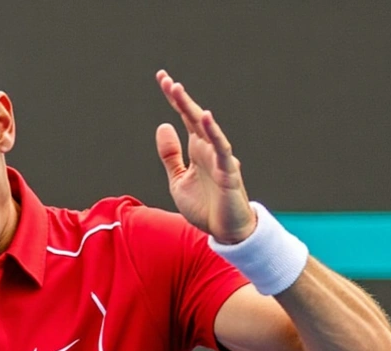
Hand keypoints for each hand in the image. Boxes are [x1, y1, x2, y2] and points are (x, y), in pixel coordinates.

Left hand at [154, 70, 256, 242]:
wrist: (224, 231)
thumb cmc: (204, 206)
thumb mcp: (178, 180)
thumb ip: (170, 155)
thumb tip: (163, 125)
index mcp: (197, 149)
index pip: (184, 118)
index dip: (174, 100)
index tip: (163, 79)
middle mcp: (208, 149)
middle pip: (193, 117)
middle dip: (179, 98)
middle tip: (165, 79)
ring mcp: (219, 158)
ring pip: (206, 128)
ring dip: (192, 109)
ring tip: (178, 91)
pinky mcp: (228, 171)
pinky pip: (221, 148)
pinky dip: (213, 133)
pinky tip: (205, 117)